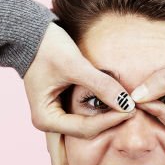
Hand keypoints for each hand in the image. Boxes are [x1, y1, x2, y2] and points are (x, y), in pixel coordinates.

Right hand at [24, 23, 135, 137]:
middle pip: (86, 131)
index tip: (133, 110)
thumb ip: (101, 85)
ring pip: (87, 125)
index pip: (85, 127)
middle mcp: (48, 122)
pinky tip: (117, 104)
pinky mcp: (61, 106)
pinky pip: (84, 115)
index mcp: (45, 118)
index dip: (110, 120)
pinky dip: (100, 111)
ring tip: (129, 109)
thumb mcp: (75, 65)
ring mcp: (54, 115)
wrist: (29, 33)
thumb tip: (128, 104)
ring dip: (107, 119)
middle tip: (135, 111)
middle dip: (110, 123)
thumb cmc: (46, 46)